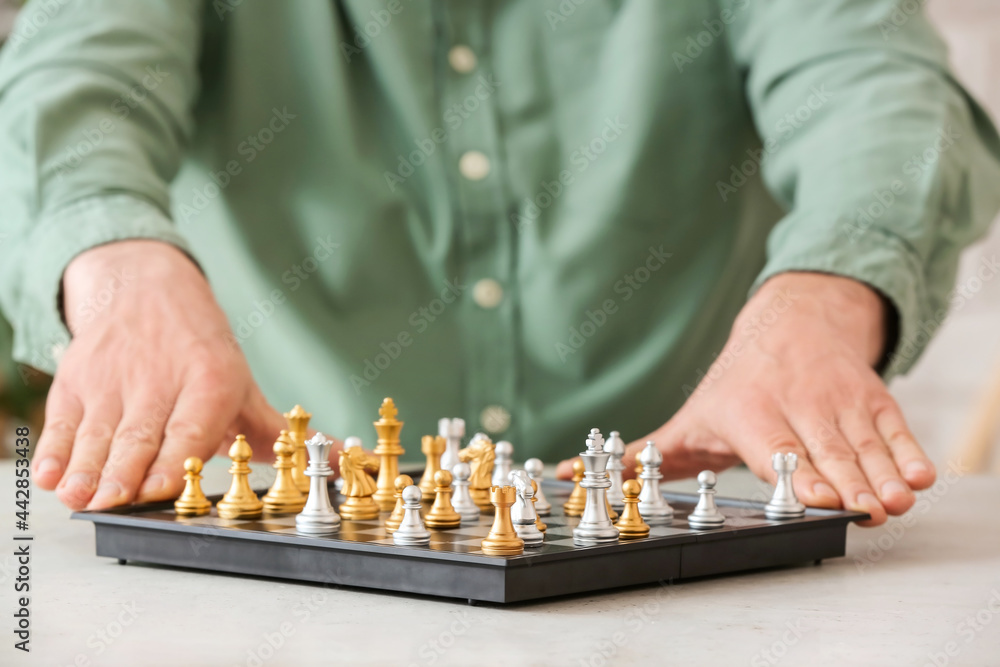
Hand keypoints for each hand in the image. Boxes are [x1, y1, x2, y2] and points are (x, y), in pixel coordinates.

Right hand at [33, 240, 287, 509]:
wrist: (146, 287)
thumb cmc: (201, 352)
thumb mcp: (243, 388)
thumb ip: (278, 433)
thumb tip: (338, 457)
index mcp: (210, 382)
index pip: (189, 427)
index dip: (171, 459)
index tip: (157, 487)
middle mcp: (160, 379)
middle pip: (139, 435)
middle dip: (124, 471)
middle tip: (113, 501)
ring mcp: (114, 380)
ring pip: (99, 432)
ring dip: (87, 468)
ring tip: (81, 496)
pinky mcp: (77, 380)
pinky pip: (63, 421)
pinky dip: (55, 450)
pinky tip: (51, 477)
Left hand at [558, 272, 935, 525]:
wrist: (792, 322)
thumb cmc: (735, 384)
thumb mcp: (688, 420)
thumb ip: (639, 456)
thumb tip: (567, 472)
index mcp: (748, 412)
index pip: (774, 448)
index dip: (797, 472)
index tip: (814, 496)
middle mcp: (794, 403)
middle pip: (823, 450)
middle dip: (845, 481)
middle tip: (866, 509)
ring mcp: (835, 399)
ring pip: (861, 442)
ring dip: (881, 474)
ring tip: (896, 501)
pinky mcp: (868, 397)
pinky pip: (891, 426)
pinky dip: (906, 451)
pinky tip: (919, 478)